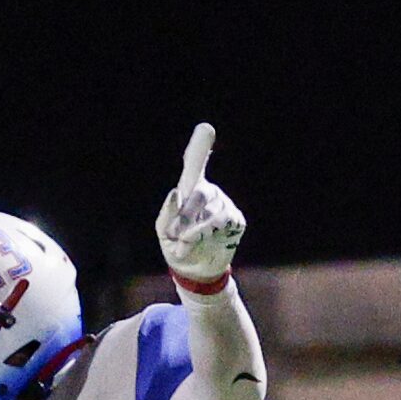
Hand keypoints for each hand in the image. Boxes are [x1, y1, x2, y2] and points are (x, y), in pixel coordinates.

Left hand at [155, 121, 245, 286]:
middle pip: (199, 194)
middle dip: (185, 217)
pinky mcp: (236, 220)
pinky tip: (204, 244)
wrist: (195, 271)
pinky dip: (208, 236)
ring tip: (185, 246)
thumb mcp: (164, 231)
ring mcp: (225, 205)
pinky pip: (223, 224)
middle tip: (175, 236)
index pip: (194, 165)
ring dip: (194, 233)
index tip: (206, 129)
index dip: (200, 147)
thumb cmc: (175, 245)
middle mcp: (209, 192)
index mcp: (189, 189)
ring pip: (211, 214)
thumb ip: (166, 213)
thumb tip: (175, 193)